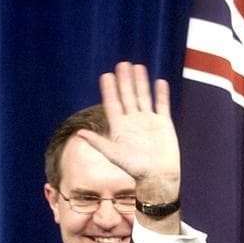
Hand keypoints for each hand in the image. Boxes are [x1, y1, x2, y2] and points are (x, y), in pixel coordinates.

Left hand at [77, 61, 179, 207]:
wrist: (157, 178)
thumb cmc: (135, 170)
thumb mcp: (114, 155)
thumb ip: (98, 142)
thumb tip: (79, 133)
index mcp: (120, 128)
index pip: (113, 104)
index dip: (110, 90)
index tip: (105, 76)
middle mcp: (133, 122)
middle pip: (128, 96)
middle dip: (125, 81)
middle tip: (122, 64)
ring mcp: (149, 121)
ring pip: (144, 97)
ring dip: (141, 82)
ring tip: (137, 67)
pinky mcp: (164, 124)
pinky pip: (162, 105)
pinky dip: (161, 94)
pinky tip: (159, 81)